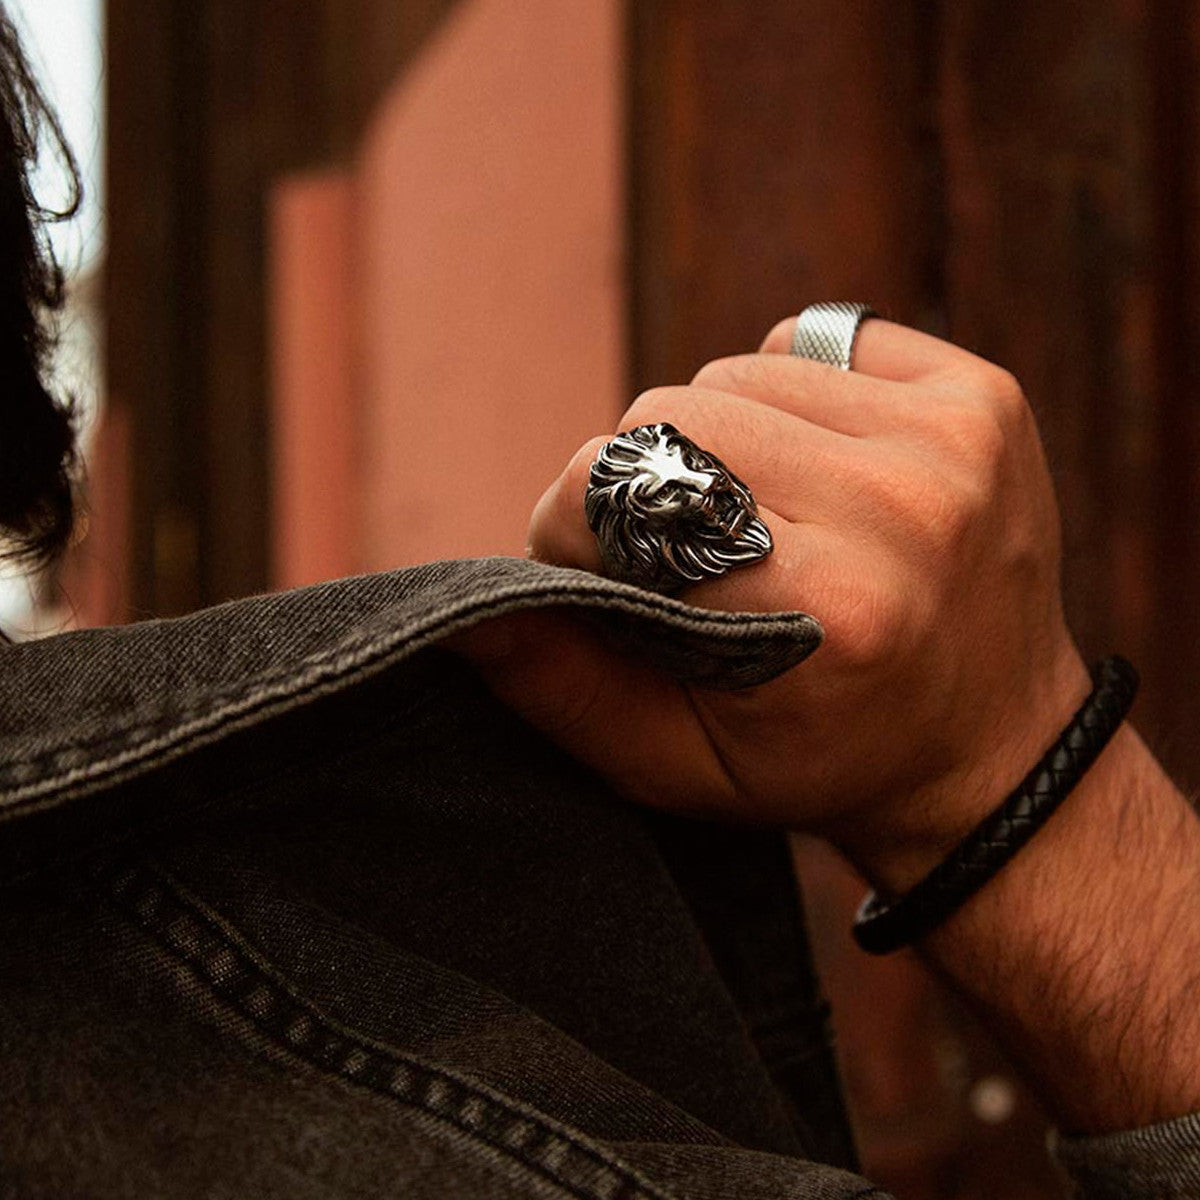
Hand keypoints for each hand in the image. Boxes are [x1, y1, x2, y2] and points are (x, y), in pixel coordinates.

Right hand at [450, 317, 1089, 890]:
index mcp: (826, 604)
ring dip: (714, 440)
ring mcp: (953, 438)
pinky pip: (817, 342)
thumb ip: (563, 688)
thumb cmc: (822, 762)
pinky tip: (816, 471)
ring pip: (737, 373)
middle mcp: (901, 504)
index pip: (620, 487)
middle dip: (642, 479)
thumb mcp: (677, 764)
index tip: (587, 566)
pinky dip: (789, 395)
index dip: (569, 524)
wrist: (994, 749)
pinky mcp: (982, 395)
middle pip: (670, 412)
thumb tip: (464, 618)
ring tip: (750, 517)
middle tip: (675, 548)